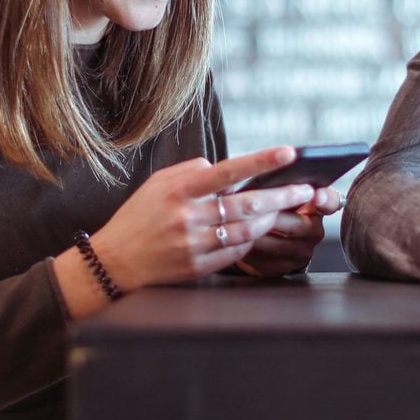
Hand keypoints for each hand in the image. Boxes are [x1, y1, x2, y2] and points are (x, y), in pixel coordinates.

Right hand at [84, 146, 314, 293]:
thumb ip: (191, 171)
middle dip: (282, 196)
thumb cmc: (139, 217)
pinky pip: (237, 253)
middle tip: (304, 190)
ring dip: (270, 219)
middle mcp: (188, 217)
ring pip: (248, 230)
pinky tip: (258, 231)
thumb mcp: (157, 184)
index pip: (228, 171)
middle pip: (248, 205)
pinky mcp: (198, 267)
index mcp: (179, 190)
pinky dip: (252, 240)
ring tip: (283, 209)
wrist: (114, 262)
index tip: (288, 153)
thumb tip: (222, 168)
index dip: (261, 162)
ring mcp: (194, 245)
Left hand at [234, 183, 345, 276]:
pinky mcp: (282, 268)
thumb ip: (279, 184)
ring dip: (256, 233)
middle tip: (253, 206)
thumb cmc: (268, 207)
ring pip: (278, 243)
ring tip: (237, 222)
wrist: (261, 239)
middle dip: (273, 215)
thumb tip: (265, 166)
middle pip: (298, 225)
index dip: (325, 198)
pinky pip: (264, 260)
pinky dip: (248, 249)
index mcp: (317, 207)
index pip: (330, 201)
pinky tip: (235, 239)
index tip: (316, 194)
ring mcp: (300, 252)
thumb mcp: (276, 191)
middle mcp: (313, 231)